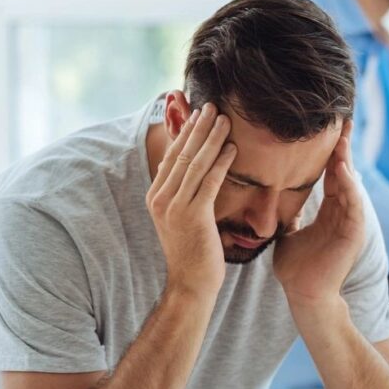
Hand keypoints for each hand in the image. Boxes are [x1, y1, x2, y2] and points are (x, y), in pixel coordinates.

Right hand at [146, 103, 236, 300]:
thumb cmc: (192, 248)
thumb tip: (184, 164)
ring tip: (225, 120)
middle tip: (213, 106)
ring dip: (211, 138)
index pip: (172, 156)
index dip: (185, 132)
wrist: (191, 282)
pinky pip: (209, 182)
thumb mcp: (180, 215)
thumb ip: (182, 190)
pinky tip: (232, 148)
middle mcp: (161, 198)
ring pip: (195, 163)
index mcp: (155, 196)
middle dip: (198, 128)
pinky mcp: (193, 215)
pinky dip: (221, 162)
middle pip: (182, 154)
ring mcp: (174, 207)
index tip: (198, 113)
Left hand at [275, 121, 364, 308]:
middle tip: (343, 119)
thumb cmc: (296, 268)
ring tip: (343, 137)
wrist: (304, 295)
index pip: (330, 173)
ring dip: (346, 160)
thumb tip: (269, 198)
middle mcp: (343, 212)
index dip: (329, 150)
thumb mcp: (287, 233)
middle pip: (344, 171)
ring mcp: (350, 221)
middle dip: (343, 146)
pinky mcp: (354, 233)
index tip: (326, 127)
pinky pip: (353, 204)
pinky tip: (342, 169)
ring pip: (350, 184)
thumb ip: (286, 214)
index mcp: (329, 210)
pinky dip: (349, 186)